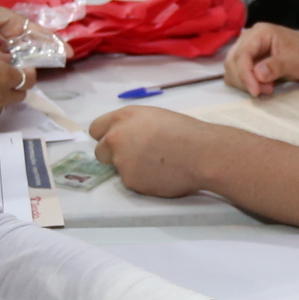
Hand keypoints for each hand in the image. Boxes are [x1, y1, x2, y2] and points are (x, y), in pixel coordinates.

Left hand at [88, 104, 215, 198]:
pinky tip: (162, 174)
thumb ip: (134, 127)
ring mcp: (121, 161)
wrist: (201, 153)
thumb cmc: (185, 132)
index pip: (96, 129)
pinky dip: (144, 180)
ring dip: (133, 168)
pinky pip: (134, 182)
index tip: (115, 143)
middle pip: (101, 151)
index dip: (107, 137)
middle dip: (113, 156)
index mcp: (124, 117)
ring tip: (159, 165)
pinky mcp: (130, 180)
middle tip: (136, 157)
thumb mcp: (154, 118)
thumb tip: (128, 139)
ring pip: (119, 169)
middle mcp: (116, 137)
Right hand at [220, 22, 298, 96]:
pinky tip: (261, 86)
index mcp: (260, 33)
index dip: (245, 75)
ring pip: (232, 69)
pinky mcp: (247, 59)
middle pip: (233, 61)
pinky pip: (237, 73)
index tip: (255, 91)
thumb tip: (257, 74)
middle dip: (246, 80)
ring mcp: (246, 48)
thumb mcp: (295, 61)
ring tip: (267, 88)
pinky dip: (245, 82)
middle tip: (267, 90)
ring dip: (245, 83)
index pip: (242, 54)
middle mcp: (248, 38)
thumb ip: (276, 66)